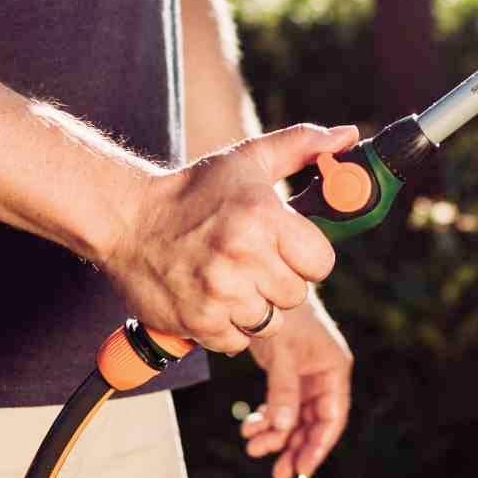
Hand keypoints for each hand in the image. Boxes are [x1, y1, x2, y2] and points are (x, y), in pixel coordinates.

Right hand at [103, 123, 358, 353]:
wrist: (129, 219)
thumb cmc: (196, 189)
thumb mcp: (250, 158)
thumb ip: (304, 145)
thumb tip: (349, 136)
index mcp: (262, 217)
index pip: (321, 262)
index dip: (309, 256)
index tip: (289, 246)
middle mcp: (243, 258)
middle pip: (298, 294)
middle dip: (282, 279)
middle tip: (254, 258)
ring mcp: (220, 294)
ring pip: (271, 322)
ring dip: (258, 305)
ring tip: (233, 277)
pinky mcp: (198, 323)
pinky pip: (238, 342)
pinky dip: (230, 325)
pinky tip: (213, 296)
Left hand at [241, 293, 352, 477]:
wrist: (267, 287)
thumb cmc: (283, 315)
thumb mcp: (282, 353)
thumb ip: (284, 391)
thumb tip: (283, 429)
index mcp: (334, 369)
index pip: (331, 416)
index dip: (318, 446)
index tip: (300, 470)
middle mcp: (324, 375)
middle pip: (314, 422)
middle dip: (295, 448)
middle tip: (277, 475)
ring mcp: (307, 375)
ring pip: (296, 418)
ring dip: (276, 435)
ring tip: (252, 445)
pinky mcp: (289, 373)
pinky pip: (283, 406)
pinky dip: (268, 418)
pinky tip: (249, 426)